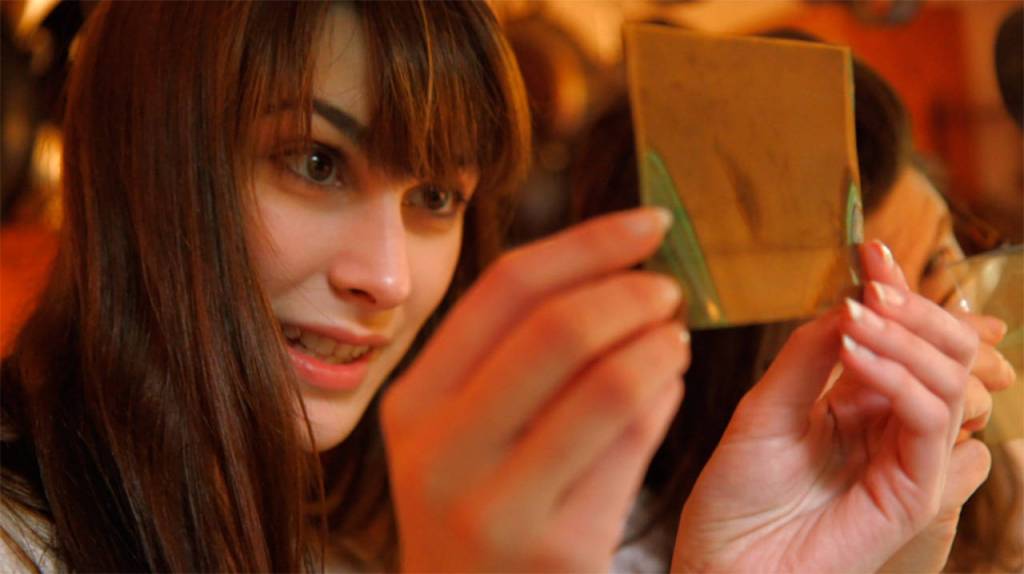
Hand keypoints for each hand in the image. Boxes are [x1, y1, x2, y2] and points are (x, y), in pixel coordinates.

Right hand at [382, 208, 690, 571]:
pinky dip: (663, 402)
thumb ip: (509, 357)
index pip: (506, 288)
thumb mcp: (457, 433)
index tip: (649, 223)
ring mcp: (496, 505)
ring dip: (660, 346)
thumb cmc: (476, 508)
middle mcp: (442, 450)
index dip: (588, 242)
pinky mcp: (557, 549)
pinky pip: (633, 448)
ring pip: (607, 384)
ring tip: (675, 339)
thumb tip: (609, 268)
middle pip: (557, 328)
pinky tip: (667, 389)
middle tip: (668, 289)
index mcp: (413, 402)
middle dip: (631, 293)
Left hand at [672, 240, 977, 572]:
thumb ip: (811, 354)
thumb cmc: (736, 489)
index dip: (895, 291)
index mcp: (862, 401)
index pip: (902, 337)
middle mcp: (894, 425)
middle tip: (878, 284)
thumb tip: (852, 298)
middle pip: (945, 353)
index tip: (873, 249)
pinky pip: (932, 421)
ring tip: (858, 317)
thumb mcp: (767, 405)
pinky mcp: (915, 493)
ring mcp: (910, 459)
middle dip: (918, 309)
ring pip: (951, 380)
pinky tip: (857, 353)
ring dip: (908, 337)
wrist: (722, 558)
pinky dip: (901, 378)